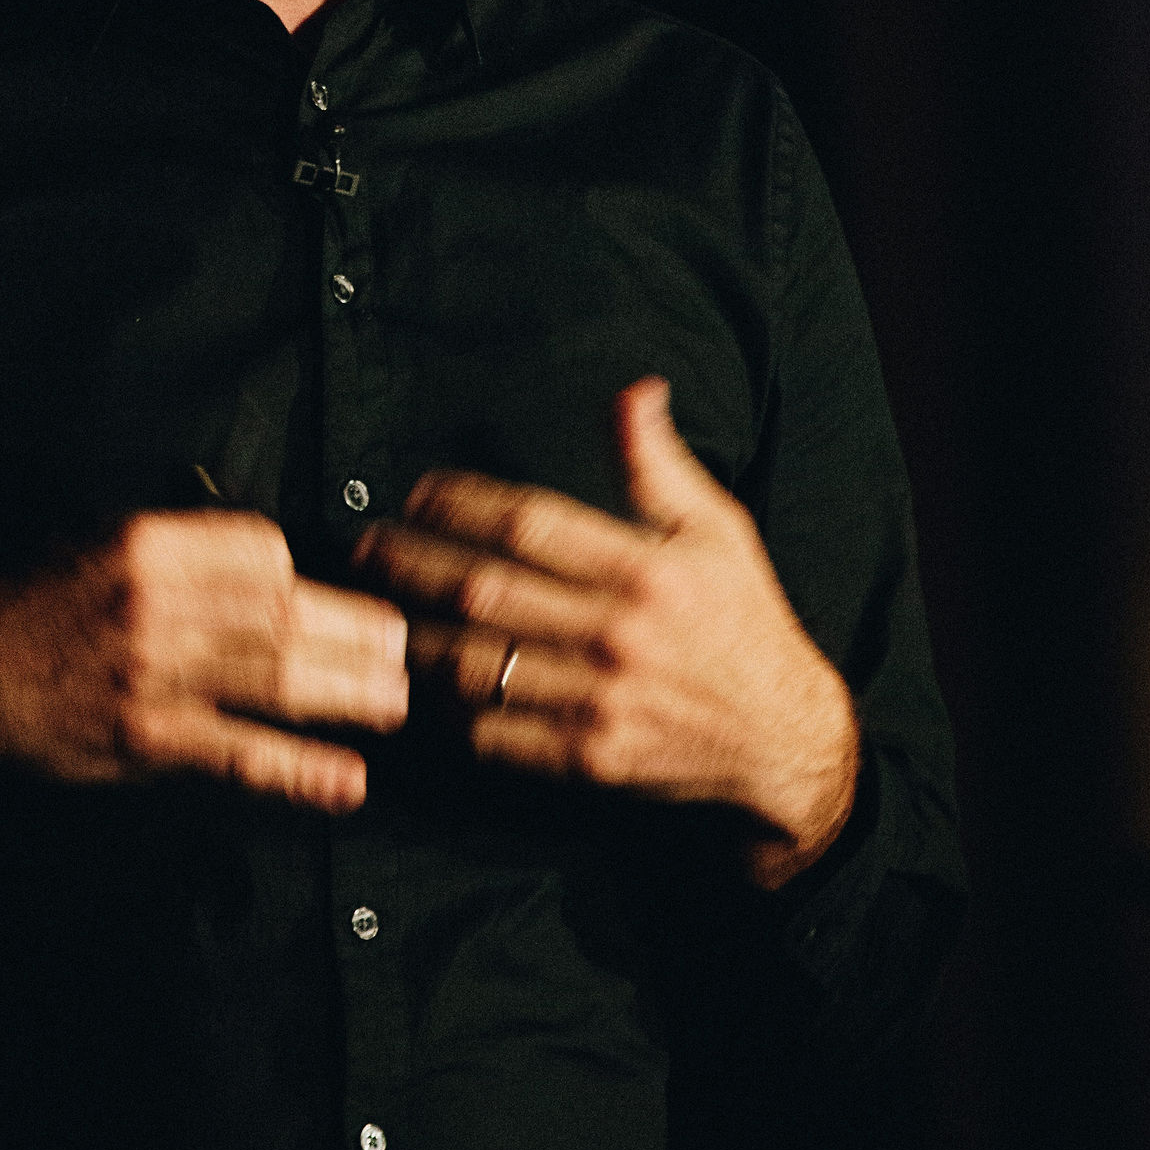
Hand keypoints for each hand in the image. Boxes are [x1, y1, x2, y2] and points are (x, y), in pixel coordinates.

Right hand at [0, 507, 409, 812]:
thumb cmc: (34, 607)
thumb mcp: (98, 543)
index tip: (345, 594)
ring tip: (397, 704)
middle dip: (357, 635)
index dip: (311, 576)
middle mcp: (156, 601)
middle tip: (406, 652)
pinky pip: (239, 754)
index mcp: (147, 542)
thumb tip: (274, 565)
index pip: (262, 550)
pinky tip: (347, 782)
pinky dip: (299, 770)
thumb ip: (183, 551)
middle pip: (285, 614)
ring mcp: (152, 673)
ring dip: (348, 694)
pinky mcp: (144, 738)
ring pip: (275, 679)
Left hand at [350, 380, 859, 884]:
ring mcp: (601, 701)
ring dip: (416, 639)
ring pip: (480, 666)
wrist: (785, 737)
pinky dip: (452, 712)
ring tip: (376, 615)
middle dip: (412, 565)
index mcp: (646, 570)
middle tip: (364, 550)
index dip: (461, 504)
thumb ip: (659, 463)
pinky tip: (421, 687)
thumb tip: (634, 390)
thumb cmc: (744, 620)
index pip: (530, 524)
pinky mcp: (591, 759)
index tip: (417, 494)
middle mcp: (619, 634)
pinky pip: (498, 735)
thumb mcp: (718, 529)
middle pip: (486, 591)